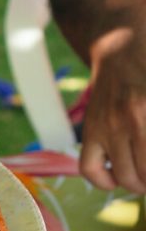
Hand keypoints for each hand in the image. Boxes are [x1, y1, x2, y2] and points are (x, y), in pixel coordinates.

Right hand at [80, 26, 145, 193]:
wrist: (123, 46)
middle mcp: (129, 123)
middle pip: (144, 176)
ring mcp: (106, 129)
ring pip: (123, 178)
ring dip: (138, 185)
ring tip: (143, 179)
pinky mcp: (91, 131)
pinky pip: (90, 169)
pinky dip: (104, 182)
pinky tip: (116, 177)